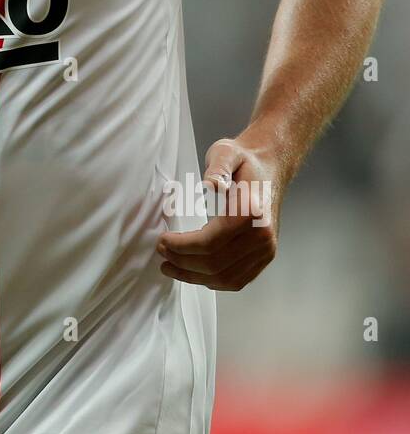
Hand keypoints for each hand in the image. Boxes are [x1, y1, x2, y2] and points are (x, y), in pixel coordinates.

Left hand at [157, 136, 281, 291]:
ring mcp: (266, 249)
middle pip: (215, 264)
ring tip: (171, 267)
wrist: (271, 166)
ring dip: (194, 277)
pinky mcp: (266, 256)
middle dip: (182, 262)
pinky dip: (213, 281)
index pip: (210, 242)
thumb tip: (210, 184)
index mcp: (251, 213)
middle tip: (162, 252)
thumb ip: (218, 167)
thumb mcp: (227, 152)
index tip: (162, 240)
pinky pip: (238, 280)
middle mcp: (262, 236)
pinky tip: (195, 273)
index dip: (181, 246)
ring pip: (225, 278)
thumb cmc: (245, 160)